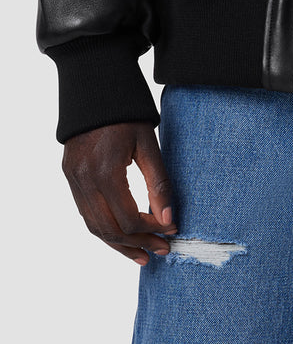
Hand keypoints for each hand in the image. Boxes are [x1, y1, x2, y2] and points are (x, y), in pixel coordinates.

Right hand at [62, 121, 176, 265]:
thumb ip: (158, 183)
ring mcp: (73, 180)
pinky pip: (85, 213)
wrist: (95, 88)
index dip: (151, 230)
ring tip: (142, 254)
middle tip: (161, 251)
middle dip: (137, 244)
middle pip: (110, 229)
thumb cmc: (127, 114)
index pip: (128, 219)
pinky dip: (104, 228)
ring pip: (94, 226)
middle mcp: (85, 181)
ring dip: (118, 244)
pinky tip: (121, 236)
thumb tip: (168, 219)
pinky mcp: (69, 176)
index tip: (171, 231)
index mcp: (106, 172)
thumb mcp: (148, 144)